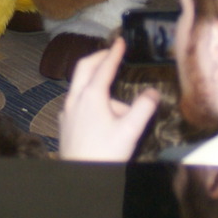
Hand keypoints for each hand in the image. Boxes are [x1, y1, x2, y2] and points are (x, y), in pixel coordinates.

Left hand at [58, 38, 159, 162]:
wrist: (80, 176)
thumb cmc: (104, 153)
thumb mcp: (130, 131)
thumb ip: (144, 108)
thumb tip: (153, 92)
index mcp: (92, 96)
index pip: (104, 67)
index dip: (114, 53)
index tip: (121, 41)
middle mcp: (75, 98)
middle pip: (84, 67)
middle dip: (97, 56)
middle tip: (110, 52)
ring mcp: (66, 110)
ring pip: (78, 83)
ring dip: (91, 76)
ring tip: (109, 84)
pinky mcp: (64, 121)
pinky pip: (74, 98)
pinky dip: (85, 91)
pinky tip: (95, 105)